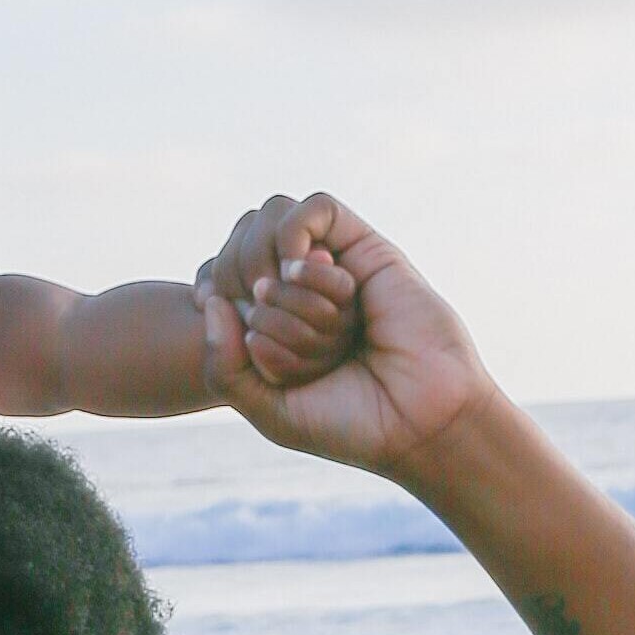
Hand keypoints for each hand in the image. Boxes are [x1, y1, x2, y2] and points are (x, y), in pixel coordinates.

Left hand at [198, 194, 496, 480]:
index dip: (214, 296)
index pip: (219, 285)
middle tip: (298, 348)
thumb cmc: (350, 423)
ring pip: (276, 232)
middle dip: (263, 310)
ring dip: (283, 281)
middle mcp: (302, 296)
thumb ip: (224, 366)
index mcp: (276, 331)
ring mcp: (335, 271)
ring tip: (316, 324)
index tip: (233, 335)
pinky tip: (303, 269)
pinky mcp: (368, 249)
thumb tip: (212, 301)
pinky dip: (297, 233)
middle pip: (244, 263)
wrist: (422, 423)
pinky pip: (318, 210)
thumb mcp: (269, 409)